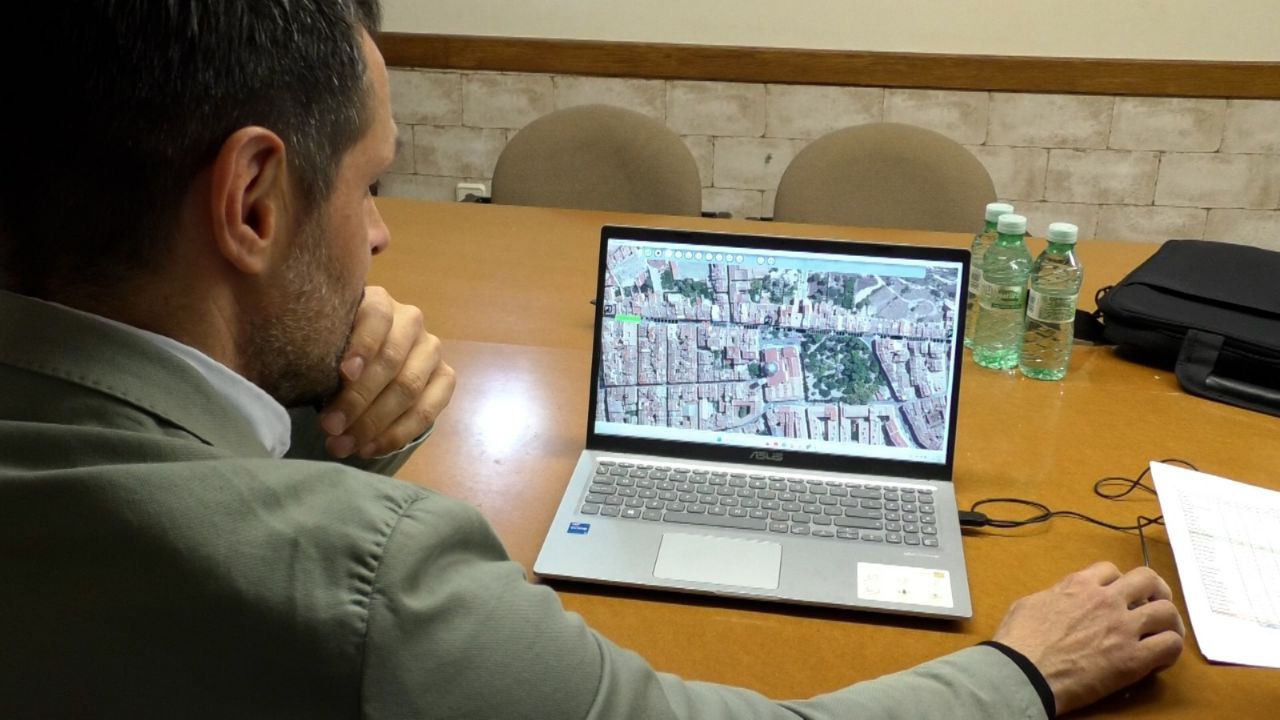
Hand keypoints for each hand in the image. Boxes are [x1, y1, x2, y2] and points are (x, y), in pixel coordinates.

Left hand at [319, 286, 455, 458]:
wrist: (368, 362)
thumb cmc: (338, 351)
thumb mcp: (327, 344)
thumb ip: (323, 355)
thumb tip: (304, 383)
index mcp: (379, 302)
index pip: (377, 317)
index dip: (363, 345)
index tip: (343, 374)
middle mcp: (411, 321)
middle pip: (391, 360)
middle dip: (358, 399)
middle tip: (330, 427)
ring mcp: (431, 350)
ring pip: (408, 388)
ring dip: (374, 422)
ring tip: (344, 445)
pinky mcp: (446, 377)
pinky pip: (427, 411)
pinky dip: (397, 434)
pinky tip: (370, 449)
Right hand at [992, 562, 1184, 715]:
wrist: (1022, 672)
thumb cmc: (1018, 641)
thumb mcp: (1030, 603)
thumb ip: (1054, 595)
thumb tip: (1060, 599)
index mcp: (1079, 585)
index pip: (1111, 570)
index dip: (1117, 581)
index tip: (1116, 596)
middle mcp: (1106, 600)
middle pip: (1148, 579)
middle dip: (1155, 591)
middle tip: (1153, 606)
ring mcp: (1122, 628)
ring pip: (1167, 611)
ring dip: (1168, 621)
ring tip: (1164, 634)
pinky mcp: (1133, 658)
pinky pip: (1170, 645)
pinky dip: (1169, 650)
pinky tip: (1159, 659)